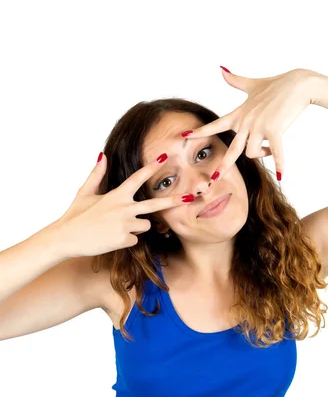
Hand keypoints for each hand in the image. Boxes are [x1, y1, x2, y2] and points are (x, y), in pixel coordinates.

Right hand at [56, 153, 193, 257]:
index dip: (152, 167)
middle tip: (190, 197)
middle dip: (174, 201)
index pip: (137, 178)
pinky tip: (111, 239)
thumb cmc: (75, 215)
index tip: (165, 157)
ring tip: (116, 228)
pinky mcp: (124, 239)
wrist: (67, 238)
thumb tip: (103, 156)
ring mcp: (125, 224)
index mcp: (116, 194)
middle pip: (155, 205)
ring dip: (137, 227)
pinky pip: (135, 240)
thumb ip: (97, 174)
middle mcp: (124, 208)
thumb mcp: (85, 192)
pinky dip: (126, 240)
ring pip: (145, 226)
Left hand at [181, 67, 316, 181]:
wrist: (298, 83)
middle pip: (231, 149)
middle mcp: (246, 122)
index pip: (216, 124)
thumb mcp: (253, 84)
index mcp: (240, 114)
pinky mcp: (275, 129)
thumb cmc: (278, 84)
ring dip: (262, 155)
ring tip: (269, 151)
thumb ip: (236, 81)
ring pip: (252, 153)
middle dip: (223, 165)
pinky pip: (275, 152)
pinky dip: (279, 164)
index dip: (200, 131)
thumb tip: (221, 69)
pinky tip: (281, 175)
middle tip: (214, 179)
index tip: (185, 135)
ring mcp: (260, 126)